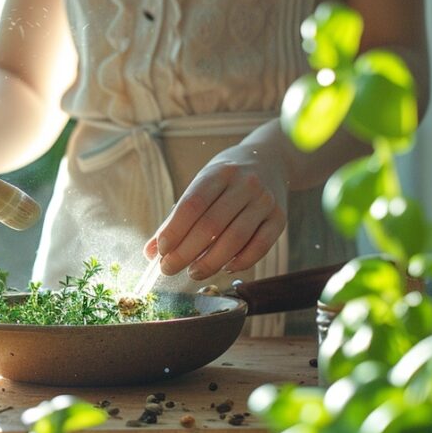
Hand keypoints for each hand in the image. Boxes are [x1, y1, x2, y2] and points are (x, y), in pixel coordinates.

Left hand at [146, 145, 287, 280]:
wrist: (270, 160)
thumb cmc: (226, 178)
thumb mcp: (200, 185)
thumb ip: (176, 218)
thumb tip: (150, 252)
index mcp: (218, 173)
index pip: (192, 205)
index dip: (174, 231)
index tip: (160, 252)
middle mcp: (244, 185)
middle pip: (211, 225)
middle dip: (186, 252)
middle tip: (169, 269)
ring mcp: (265, 201)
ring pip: (236, 239)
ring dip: (211, 262)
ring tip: (193, 272)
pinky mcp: (280, 218)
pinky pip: (261, 246)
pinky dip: (241, 262)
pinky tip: (225, 268)